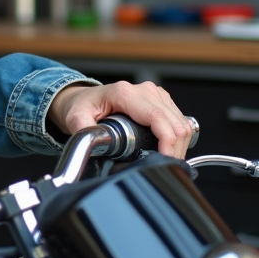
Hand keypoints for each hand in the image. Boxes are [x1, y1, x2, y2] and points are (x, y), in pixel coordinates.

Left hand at [48, 81, 192, 157]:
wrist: (82, 98)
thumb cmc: (81, 106)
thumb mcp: (76, 118)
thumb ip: (83, 131)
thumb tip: (94, 145)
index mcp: (126, 94)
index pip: (158, 118)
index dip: (168, 141)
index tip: (166, 159)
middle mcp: (144, 90)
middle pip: (175, 122)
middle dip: (175, 148)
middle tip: (165, 166)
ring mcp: (155, 94)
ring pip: (182, 122)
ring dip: (180, 144)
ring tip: (166, 160)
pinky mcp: (161, 100)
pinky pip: (180, 120)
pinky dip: (178, 137)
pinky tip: (167, 148)